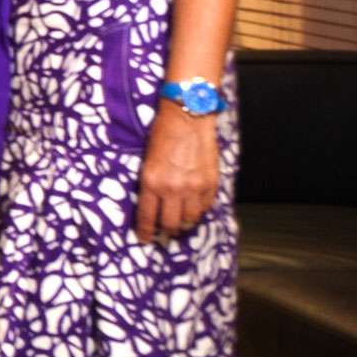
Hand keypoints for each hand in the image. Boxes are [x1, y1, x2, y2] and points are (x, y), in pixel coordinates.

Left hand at [135, 105, 222, 243]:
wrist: (188, 117)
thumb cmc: (163, 134)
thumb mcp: (147, 160)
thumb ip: (150, 184)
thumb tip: (152, 205)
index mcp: (151, 182)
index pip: (147, 217)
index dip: (146, 232)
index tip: (146, 239)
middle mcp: (172, 188)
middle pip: (170, 224)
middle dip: (166, 231)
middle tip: (165, 232)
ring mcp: (194, 187)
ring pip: (190, 219)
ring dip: (184, 223)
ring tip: (181, 220)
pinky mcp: (210, 183)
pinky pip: (205, 207)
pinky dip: (200, 210)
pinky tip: (195, 206)